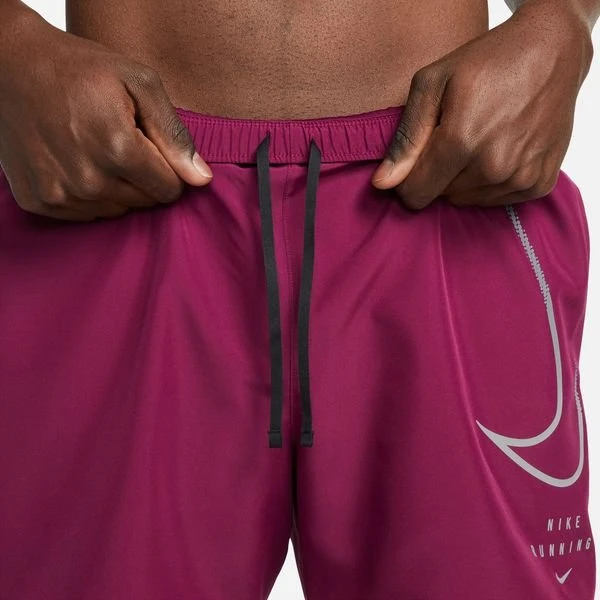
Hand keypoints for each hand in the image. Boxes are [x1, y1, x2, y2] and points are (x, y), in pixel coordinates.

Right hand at [0, 11, 211, 221]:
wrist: (10, 64)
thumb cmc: (80, 70)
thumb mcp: (139, 83)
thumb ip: (174, 134)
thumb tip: (200, 179)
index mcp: (118, 148)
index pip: (169, 190)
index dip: (168, 169)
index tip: (153, 148)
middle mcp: (89, 180)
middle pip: (144, 202)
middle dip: (143, 177)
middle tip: (121, 144)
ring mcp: (60, 193)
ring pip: (116, 210)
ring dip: (116, 188)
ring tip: (96, 150)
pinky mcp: (39, 201)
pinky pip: (85, 215)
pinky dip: (88, 195)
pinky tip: (76, 163)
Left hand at [371, 0, 593, 209]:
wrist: (552, 51)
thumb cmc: (488, 62)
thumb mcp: (432, 84)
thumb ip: (405, 139)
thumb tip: (383, 184)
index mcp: (462, 142)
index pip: (415, 194)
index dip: (408, 179)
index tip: (419, 157)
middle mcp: (494, 167)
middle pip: (441, 197)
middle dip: (439, 173)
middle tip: (456, 136)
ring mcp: (521, 178)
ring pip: (467, 200)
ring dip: (465, 178)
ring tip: (480, 140)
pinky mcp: (539, 184)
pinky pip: (497, 200)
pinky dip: (492, 183)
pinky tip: (501, 150)